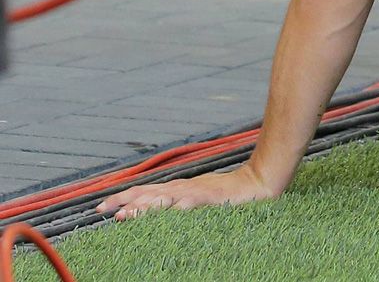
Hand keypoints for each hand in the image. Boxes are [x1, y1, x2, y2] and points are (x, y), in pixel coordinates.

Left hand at [99, 165, 279, 219]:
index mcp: (177, 188)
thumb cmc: (227, 193)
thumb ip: (177, 204)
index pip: (143, 191)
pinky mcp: (211, 197)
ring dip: (143, 207)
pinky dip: (177, 208)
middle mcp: (182, 188)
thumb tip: (152, 212)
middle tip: (103, 211)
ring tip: (126, 216)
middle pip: (147, 193)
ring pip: (164, 199)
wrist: (258, 181)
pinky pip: (190, 203)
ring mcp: (196, 191)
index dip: (121, 198)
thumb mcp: (197, 198)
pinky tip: (166, 214)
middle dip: (124, 202)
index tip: (100, 208)